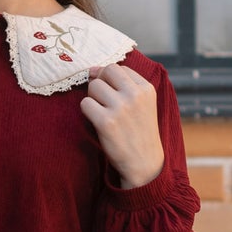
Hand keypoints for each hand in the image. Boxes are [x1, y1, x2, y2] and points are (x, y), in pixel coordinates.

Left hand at [79, 64, 165, 188]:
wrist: (144, 164)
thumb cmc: (140, 132)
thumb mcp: (144, 104)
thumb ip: (124, 85)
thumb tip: (93, 70)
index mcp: (146, 88)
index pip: (119, 68)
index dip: (109, 78)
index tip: (111, 94)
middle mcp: (135, 95)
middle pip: (106, 72)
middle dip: (100, 83)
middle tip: (104, 101)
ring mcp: (120, 108)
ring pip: (94, 86)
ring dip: (93, 98)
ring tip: (102, 112)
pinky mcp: (106, 122)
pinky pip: (85, 103)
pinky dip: (87, 112)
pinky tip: (97, 121)